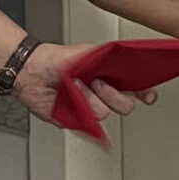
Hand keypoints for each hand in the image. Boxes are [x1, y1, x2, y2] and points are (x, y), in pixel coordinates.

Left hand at [15, 40, 153, 125]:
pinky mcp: (77, 121)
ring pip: (104, 114)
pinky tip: (74, 104)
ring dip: (89, 99)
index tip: (147, 95)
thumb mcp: (87, 52)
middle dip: (111, 94)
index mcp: (110, 77)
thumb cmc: (57, 60)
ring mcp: (90, 108)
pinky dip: (82, 118)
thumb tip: (125, 58)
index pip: (135, 88)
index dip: (144, 93)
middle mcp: (103, 94)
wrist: (31, 73)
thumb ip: (108, 57)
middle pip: (124, 105)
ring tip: (75, 87)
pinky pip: (87, 128)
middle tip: (96, 82)